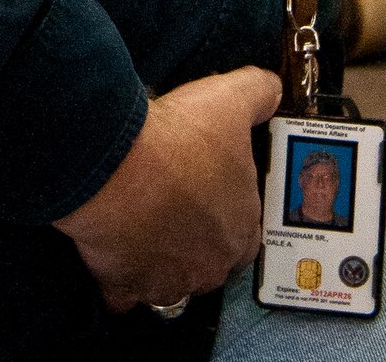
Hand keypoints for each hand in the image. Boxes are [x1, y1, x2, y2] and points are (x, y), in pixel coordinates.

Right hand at [53, 66, 281, 312]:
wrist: (118, 164)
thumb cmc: (178, 138)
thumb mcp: (228, 98)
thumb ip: (258, 93)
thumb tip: (272, 89)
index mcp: (240, 228)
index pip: (246, 232)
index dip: (228, 211)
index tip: (208, 190)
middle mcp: (210, 264)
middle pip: (209, 260)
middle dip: (195, 238)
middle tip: (172, 204)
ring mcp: (167, 281)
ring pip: (170, 280)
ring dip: (160, 259)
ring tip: (141, 223)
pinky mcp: (125, 287)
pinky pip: (124, 295)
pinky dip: (120, 281)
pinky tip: (113, 253)